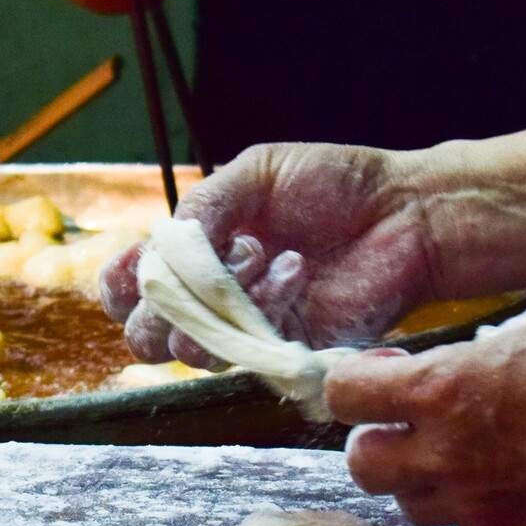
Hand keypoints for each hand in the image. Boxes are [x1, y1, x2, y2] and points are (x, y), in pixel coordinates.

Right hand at [100, 143, 440, 365]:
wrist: (404, 212)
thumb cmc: (335, 185)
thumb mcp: (254, 173)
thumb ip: (202, 208)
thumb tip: (163, 250)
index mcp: (195, 251)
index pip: (126, 288)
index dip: (121, 283)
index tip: (144, 261)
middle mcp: (211, 297)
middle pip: (143, 334)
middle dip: (159, 303)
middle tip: (200, 268)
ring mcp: (246, 329)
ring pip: (189, 350)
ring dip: (214, 301)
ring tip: (259, 255)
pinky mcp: (284, 352)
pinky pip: (246, 349)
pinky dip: (264, 304)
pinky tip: (296, 269)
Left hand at [324, 284, 525, 525]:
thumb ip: (506, 330)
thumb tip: (494, 343)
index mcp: (440, 388)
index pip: (344, 395)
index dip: (355, 384)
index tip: (383, 377)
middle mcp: (443, 454)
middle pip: (360, 463)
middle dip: (377, 443)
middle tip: (410, 429)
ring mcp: (476, 506)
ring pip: (410, 508)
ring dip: (426, 484)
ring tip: (465, 463)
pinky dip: (475, 520)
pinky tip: (505, 495)